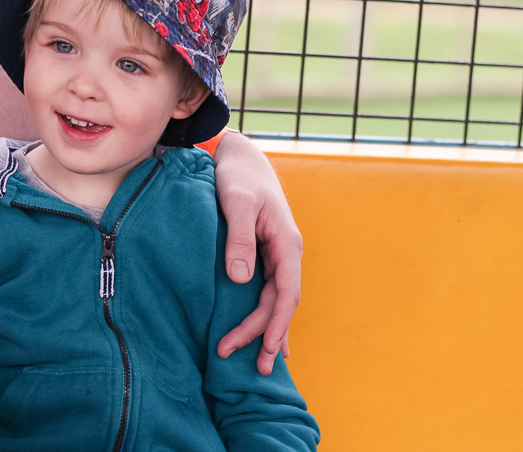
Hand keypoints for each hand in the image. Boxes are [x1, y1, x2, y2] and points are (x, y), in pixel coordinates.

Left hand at [211, 131, 301, 375]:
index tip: (266, 349)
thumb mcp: (235, 202)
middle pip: (280, 303)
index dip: (277, 323)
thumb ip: (239, 238)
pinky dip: (267, 316)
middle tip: (240, 360)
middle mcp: (286, 253)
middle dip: (264, 334)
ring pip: (275, 301)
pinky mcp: (263, 255)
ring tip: (258, 364)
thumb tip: (240, 279)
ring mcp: (277, 256)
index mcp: (286, 243)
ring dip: (265, 330)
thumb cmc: (238, 177)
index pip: (286, 293)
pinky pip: (268, 292)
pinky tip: (265, 338)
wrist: (241, 158)